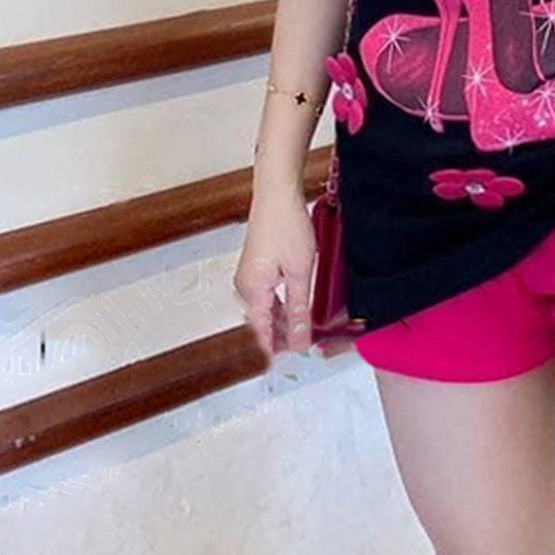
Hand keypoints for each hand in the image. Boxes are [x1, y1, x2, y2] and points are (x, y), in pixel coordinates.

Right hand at [233, 179, 318, 359]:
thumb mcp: (301, 272)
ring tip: (307, 330)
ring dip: (284, 322)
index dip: (278, 350)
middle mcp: (244, 287)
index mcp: (252, 292)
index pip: (262, 333)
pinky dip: (281, 307)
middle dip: (284, 337)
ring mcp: (248, 278)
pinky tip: (297, 309)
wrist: (278, 195)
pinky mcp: (255, 269)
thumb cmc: (287, 226)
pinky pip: (265, 297)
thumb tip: (302, 339)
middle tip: (309, 345)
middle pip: (262, 324)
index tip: (295, 360)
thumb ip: (300, 309)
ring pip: (264, 311)